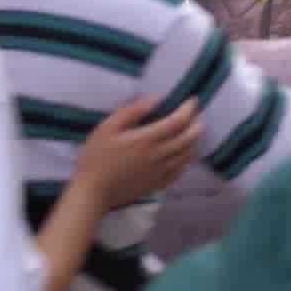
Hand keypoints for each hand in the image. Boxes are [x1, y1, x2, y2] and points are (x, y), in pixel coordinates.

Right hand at [73, 94, 202, 203]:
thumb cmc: (96, 157)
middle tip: (196, 115)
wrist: (93, 192)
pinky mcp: (158, 184)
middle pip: (189, 138)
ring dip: (195, 141)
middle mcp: (159, 155)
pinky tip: (185, 154)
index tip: (192, 100)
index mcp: (146, 139)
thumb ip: (132, 111)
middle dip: (197, 124)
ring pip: (188, 155)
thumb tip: (156, 98)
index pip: (178, 121)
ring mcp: (160, 172)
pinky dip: (187, 159)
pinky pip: (181, 171)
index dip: (189, 109)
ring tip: (194, 131)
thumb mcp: (107, 128)